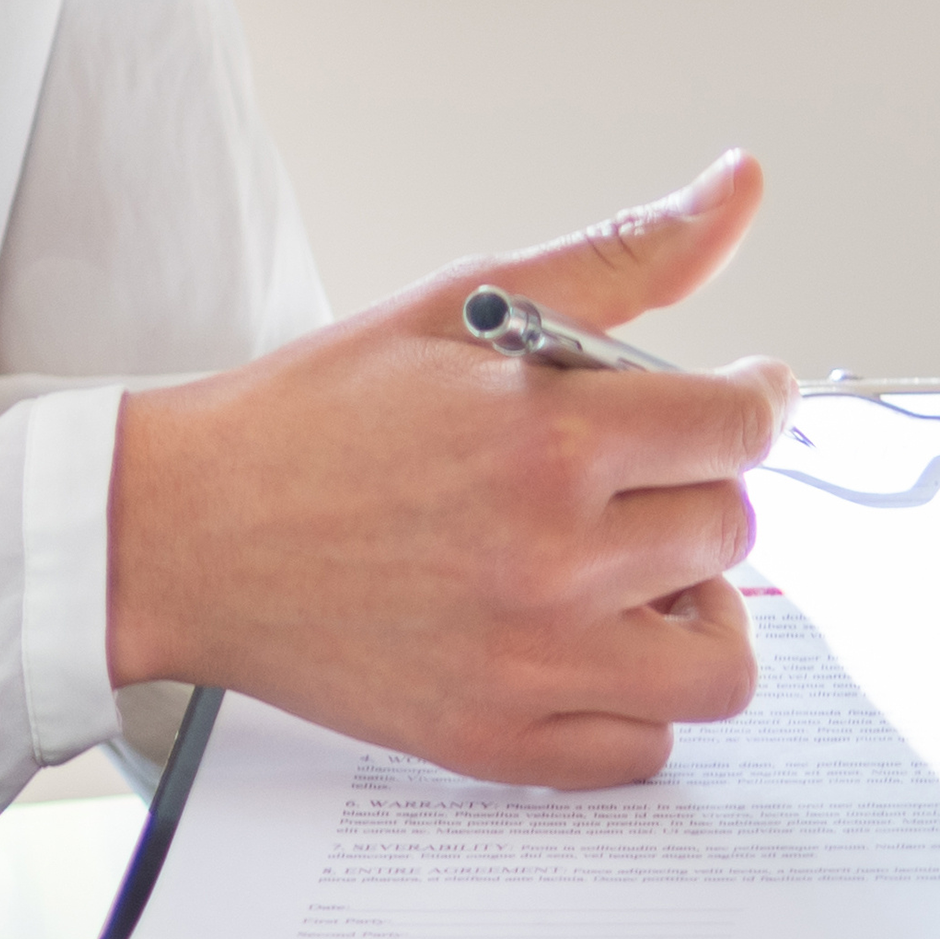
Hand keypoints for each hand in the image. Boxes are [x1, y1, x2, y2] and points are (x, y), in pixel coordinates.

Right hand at [112, 151, 801, 788]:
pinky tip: (593, 642)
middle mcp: (550, 559)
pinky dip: (639, 703)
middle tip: (644, 472)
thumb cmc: (316, 416)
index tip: (739, 396)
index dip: (754, 398)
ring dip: (699, 607)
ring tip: (644, 568)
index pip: (742, 426)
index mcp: (549, 438)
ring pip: (718, 662)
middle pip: (731, 529)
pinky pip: (643, 751)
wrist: (185, 530)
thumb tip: (739, 187)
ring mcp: (526, 663)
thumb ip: (627, 253)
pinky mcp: (493, 741)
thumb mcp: (472, 302)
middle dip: (703, 486)